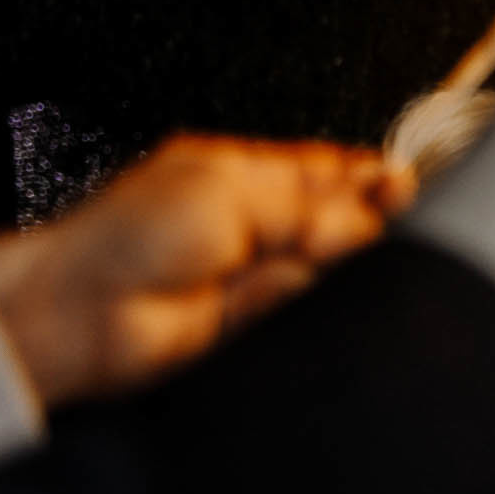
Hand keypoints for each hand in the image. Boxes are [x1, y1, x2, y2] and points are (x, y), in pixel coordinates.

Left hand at [0, 136, 411, 407]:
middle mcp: (256, 222)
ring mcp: (258, 274)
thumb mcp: (231, 191)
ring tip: (297, 260)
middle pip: (338, 222)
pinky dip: (298, 304)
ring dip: (324, 267)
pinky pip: (305, 312)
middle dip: (358, 225)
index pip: (329, 170)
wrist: (89, 312)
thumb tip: (377, 205)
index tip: (406, 185)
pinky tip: (273, 294)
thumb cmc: (129, 236)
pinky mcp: (260, 323)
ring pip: (327, 270)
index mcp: (246, 174)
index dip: (372, 178)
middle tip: (378, 225)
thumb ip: (312, 202)